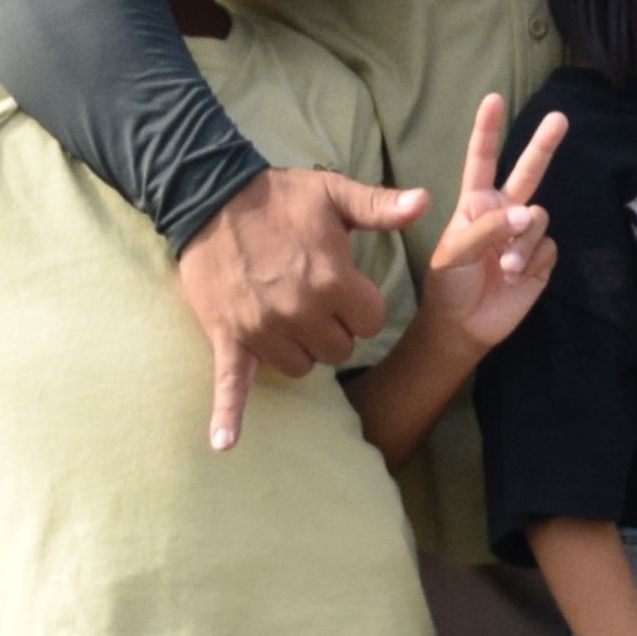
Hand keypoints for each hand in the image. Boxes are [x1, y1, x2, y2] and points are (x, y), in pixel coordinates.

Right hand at [175, 163, 424, 450]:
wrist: (210, 197)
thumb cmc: (279, 196)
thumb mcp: (335, 193)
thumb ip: (381, 206)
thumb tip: (426, 202)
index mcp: (333, 280)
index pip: (372, 322)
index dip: (363, 306)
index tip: (347, 285)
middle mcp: (301, 311)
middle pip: (340, 350)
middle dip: (335, 328)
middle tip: (315, 297)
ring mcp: (264, 329)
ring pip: (302, 367)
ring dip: (300, 350)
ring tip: (288, 316)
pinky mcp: (229, 338)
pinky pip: (230, 385)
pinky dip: (227, 415)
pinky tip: (224, 442)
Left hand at [415, 94, 570, 351]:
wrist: (464, 326)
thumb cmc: (449, 284)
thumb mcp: (455, 253)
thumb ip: (487, 229)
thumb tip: (528, 213)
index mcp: (475, 203)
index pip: (482, 160)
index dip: (488, 130)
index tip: (493, 100)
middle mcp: (503, 211)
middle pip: (528, 171)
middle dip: (543, 145)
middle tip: (559, 118)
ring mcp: (524, 234)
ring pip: (538, 217)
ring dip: (523, 242)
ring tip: (506, 269)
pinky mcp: (541, 258)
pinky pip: (547, 246)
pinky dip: (532, 261)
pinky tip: (517, 278)